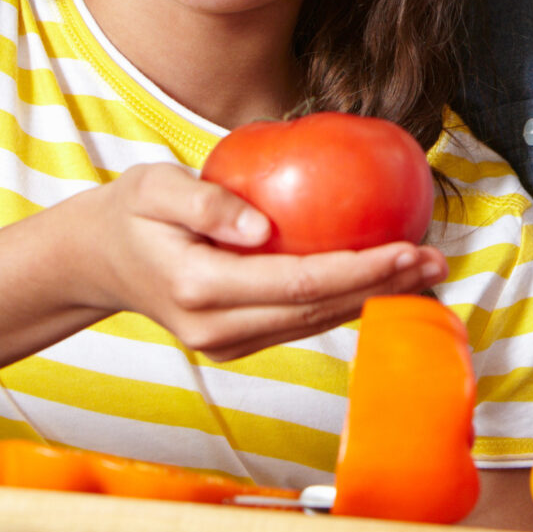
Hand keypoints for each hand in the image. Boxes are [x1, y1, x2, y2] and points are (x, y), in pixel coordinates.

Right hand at [72, 163, 446, 362]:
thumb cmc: (130, 211)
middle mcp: (216, 329)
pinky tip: (384, 279)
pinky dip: (345, 301)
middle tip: (437, 260)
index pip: (299, 282)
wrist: (95, 262)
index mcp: (199, 289)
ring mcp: (225, 344)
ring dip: (374, 300)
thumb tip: (261, 226)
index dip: (360, 269)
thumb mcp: (152, 187)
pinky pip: (300, 321)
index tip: (408, 249)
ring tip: (426, 272)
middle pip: (317, 310)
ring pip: (315, 323)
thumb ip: (203, 203)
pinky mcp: (235, 343)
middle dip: (383, 288)